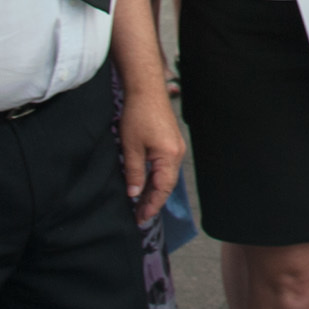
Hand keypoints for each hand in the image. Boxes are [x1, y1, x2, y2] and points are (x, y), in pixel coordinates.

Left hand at [118, 87, 184, 225]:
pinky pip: (165, 167)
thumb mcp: (131, 147)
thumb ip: (134, 172)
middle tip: (139, 216)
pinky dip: (156, 179)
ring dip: (153, 191)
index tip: (141, 218)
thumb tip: (134, 193)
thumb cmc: (138, 115)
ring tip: (140, 204)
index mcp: (169, 156)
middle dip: (152, 201)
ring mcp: (175, 148)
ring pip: (165, 177)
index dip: (151, 205)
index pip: (162, 189)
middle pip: (166, 185)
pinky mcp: (171, 143)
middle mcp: (177, 154)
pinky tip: (146, 184)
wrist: (146, 90)